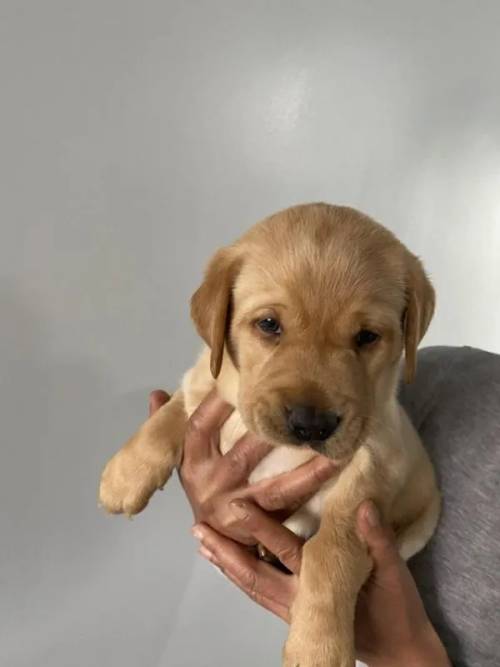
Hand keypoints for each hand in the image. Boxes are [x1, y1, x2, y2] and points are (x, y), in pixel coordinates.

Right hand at [148, 389, 337, 544]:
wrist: (215, 543)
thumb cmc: (205, 490)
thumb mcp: (184, 460)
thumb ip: (170, 428)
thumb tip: (156, 394)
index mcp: (192, 465)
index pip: (201, 428)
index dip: (217, 404)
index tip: (239, 381)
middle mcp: (212, 488)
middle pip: (244, 454)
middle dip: (272, 432)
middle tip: (301, 407)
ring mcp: (238, 511)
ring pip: (278, 488)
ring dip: (309, 469)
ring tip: (334, 447)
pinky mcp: (261, 529)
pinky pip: (292, 508)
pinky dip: (314, 489)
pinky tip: (336, 471)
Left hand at [190, 499, 450, 666]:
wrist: (401, 652)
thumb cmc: (397, 611)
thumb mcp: (394, 575)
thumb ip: (378, 540)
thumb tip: (365, 505)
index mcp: (320, 583)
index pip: (284, 548)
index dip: (260, 527)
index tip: (237, 506)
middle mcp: (299, 597)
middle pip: (255, 571)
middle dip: (226, 551)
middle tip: (199, 528)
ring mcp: (294, 608)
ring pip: (252, 586)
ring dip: (226, 565)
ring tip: (202, 544)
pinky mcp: (296, 613)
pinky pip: (260, 594)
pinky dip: (241, 578)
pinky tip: (227, 565)